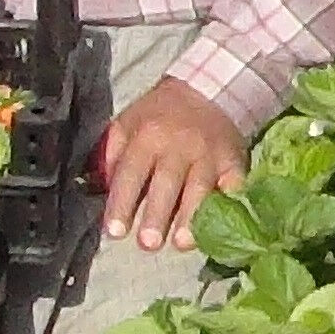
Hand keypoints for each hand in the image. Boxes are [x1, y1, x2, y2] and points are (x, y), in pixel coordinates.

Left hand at [98, 78, 248, 250]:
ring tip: (182, 243)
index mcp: (147, 136)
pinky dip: (229, 203)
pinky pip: (234, 185)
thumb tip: (100, 188)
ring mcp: (209, 154)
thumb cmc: (161, 115)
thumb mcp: (128, 122)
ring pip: (201, 187)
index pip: (131, 173)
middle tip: (148, 243)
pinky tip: (222, 223)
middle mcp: (179, 145)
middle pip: (167, 182)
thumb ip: (112, 154)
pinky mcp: (234, 161)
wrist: (209, 90)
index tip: (114, 232)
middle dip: (157, 214)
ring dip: (191, 216)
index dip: (122, 203)